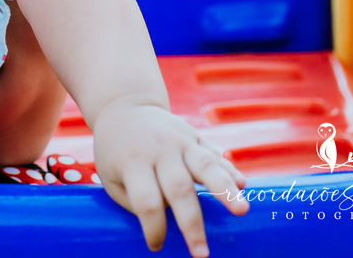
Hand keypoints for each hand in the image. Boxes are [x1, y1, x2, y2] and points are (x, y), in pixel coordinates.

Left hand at [92, 100, 247, 256]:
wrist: (124, 108)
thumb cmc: (116, 153)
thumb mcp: (110, 177)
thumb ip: (134, 201)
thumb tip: (165, 225)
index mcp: (133, 163)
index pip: (147, 201)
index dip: (154, 227)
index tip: (156, 246)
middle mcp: (159, 150)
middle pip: (179, 188)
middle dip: (192, 223)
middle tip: (201, 254)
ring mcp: (179, 140)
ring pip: (205, 165)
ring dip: (224, 190)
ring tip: (242, 211)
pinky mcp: (194, 135)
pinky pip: (214, 154)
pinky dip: (229, 170)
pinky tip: (242, 185)